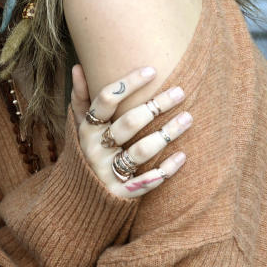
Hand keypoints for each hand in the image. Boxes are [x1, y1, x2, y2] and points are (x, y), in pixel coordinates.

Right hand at [70, 63, 190, 197]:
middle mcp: (95, 150)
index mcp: (86, 130)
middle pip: (128, 123)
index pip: (106, 101)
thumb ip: (81, 99)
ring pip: (140, 152)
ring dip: (166, 134)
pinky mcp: (120, 193)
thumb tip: (77, 66)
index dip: (127, 84)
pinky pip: (146, 182)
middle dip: (155, 106)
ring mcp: (107, 173)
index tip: (152, 70)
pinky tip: (183, 156)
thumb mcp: (79, 128)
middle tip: (180, 91)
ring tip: (188, 118)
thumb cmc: (86, 154)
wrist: (77, 200)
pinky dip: (165, 170)